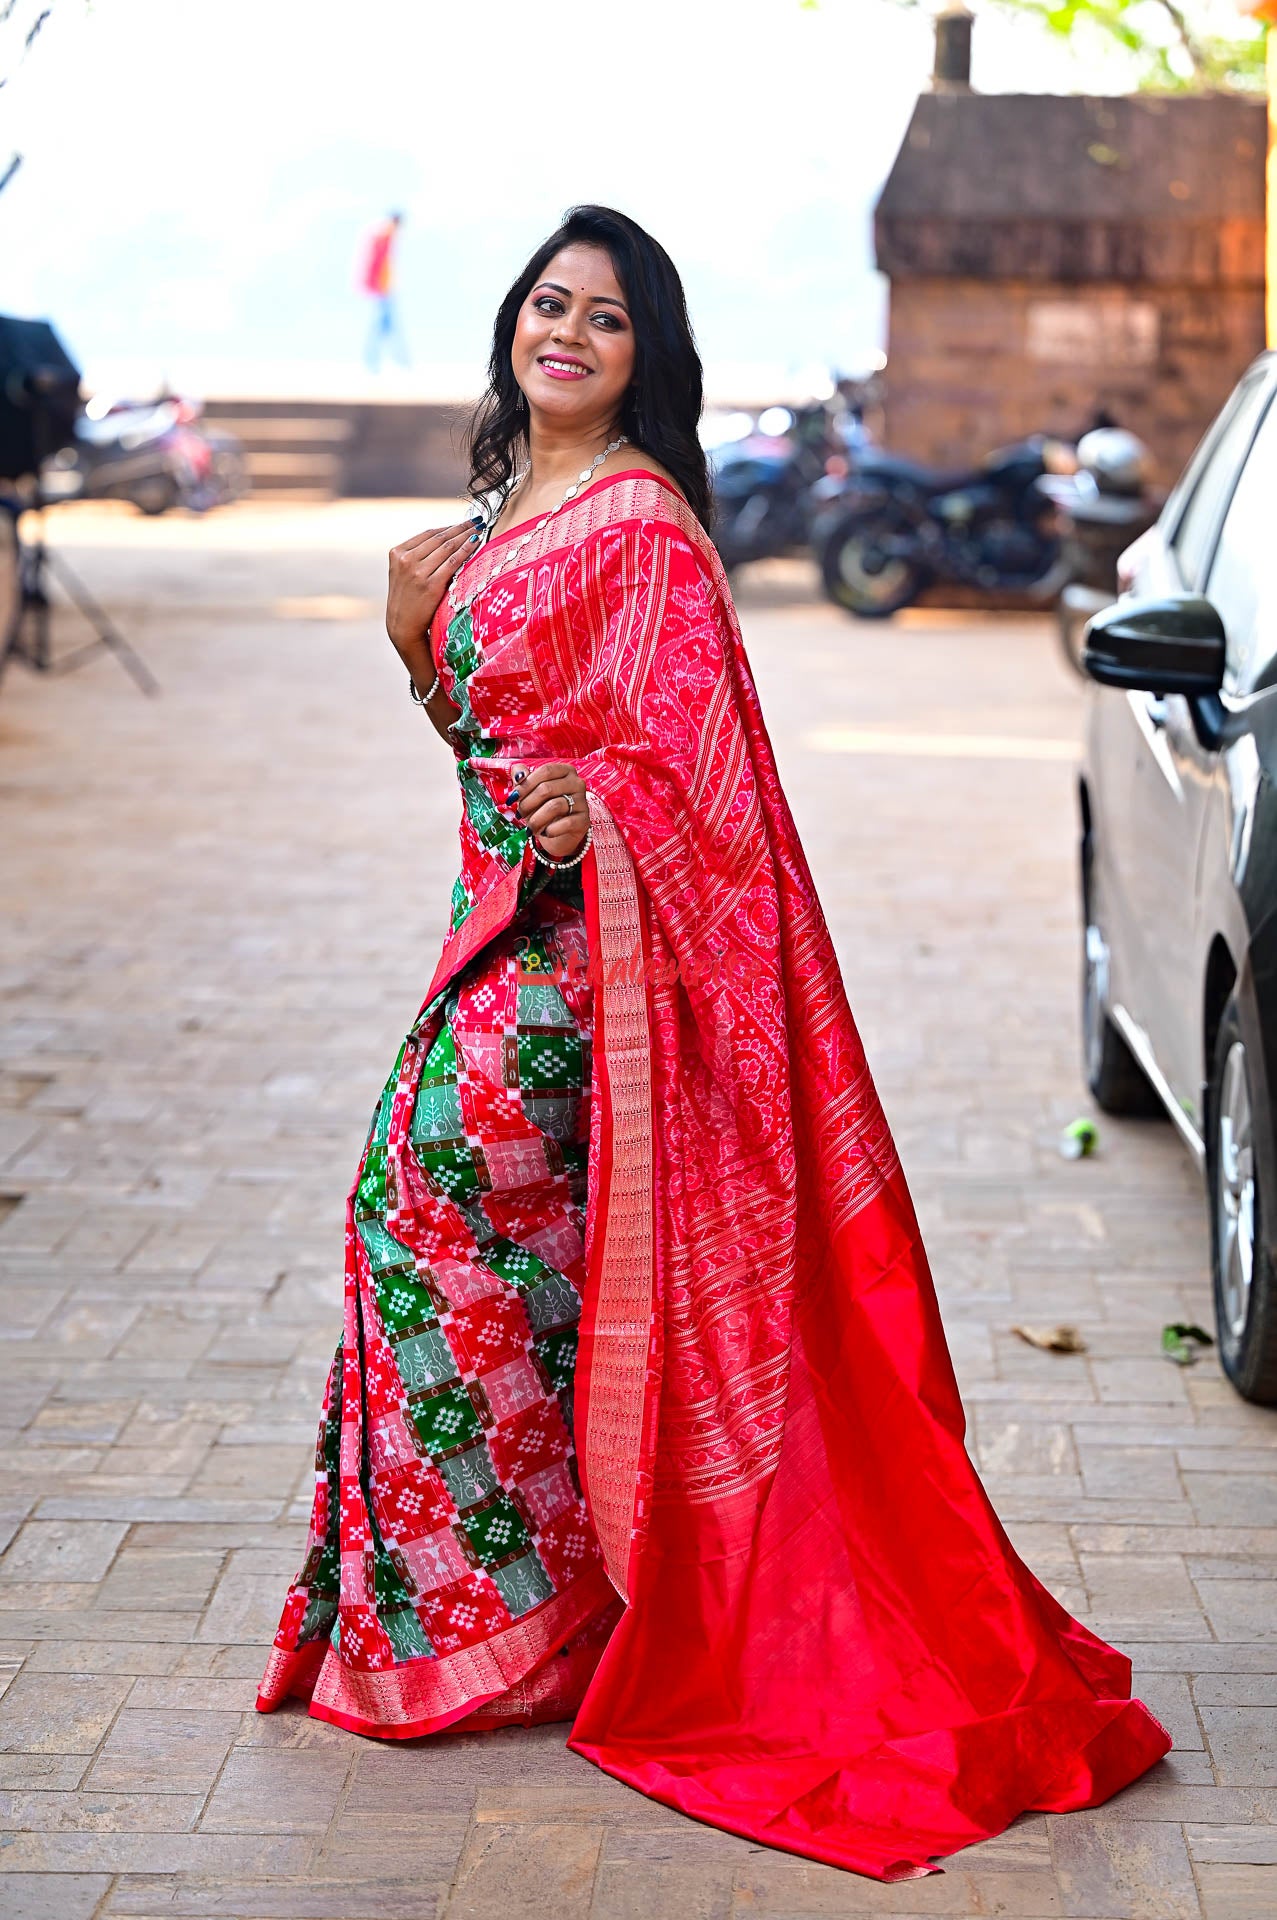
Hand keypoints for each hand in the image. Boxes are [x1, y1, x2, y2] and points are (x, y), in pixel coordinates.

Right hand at [385, 520, 476, 691]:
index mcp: (397, 553)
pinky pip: (453, 561)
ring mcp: (417, 572)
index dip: (448, 527)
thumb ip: (417, 557)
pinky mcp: (430, 584)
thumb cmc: (408, 601)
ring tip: (479, 529)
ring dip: (466, 535)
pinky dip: (466, 549)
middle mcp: (406, 560)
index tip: (463, 523)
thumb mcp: (403, 574)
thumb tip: (445, 540)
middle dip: (460, 527)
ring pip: (447, 547)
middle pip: (439, 538)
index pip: (428, 534)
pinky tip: (476, 543)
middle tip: (476, 520)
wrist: (402, 627)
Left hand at [510, 762, 589, 859]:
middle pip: (547, 788)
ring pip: (555, 806)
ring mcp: (582, 801)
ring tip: (530, 828)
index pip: (545, 771)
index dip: (526, 784)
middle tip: (519, 814)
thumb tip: (517, 771)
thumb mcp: (530, 792)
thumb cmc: (542, 808)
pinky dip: (551, 830)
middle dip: (528, 803)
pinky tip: (545, 832)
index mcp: (565, 771)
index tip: (513, 797)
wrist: (558, 833)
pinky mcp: (584, 820)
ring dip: (536, 819)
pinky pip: (566, 823)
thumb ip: (523, 779)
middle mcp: (577, 783)